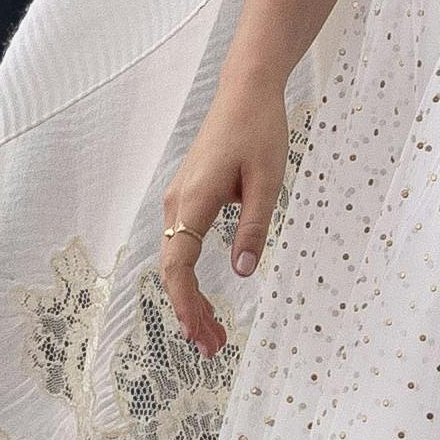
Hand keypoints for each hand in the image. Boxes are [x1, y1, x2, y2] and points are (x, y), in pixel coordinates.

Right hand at [155, 83, 284, 355]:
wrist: (245, 91)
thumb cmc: (259, 130)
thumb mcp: (267, 181)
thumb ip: (253, 226)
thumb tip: (243, 271)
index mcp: (194, 200)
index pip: (178, 264)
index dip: (186, 303)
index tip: (199, 334)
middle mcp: (177, 204)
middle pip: (172, 271)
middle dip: (189, 313)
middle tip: (214, 348)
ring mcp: (179, 200)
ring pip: (174, 261)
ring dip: (191, 300)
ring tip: (214, 333)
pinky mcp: (187, 198)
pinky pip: (180, 247)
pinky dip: (190, 279)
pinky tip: (206, 299)